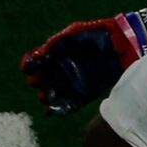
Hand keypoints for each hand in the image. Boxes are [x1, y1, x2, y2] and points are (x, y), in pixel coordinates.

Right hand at [20, 10, 146, 115]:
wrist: (119, 45)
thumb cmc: (94, 35)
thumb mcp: (71, 35)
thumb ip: (53, 45)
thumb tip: (36, 57)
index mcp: (57, 54)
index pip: (37, 62)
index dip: (30, 65)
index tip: (27, 68)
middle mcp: (63, 69)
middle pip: (43, 80)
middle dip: (37, 82)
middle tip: (37, 82)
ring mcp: (74, 82)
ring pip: (54, 94)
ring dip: (47, 97)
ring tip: (46, 96)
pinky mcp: (85, 93)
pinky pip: (69, 104)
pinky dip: (59, 110)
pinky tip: (50, 111)